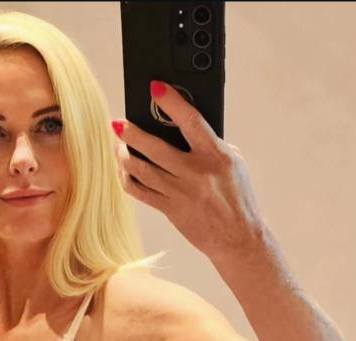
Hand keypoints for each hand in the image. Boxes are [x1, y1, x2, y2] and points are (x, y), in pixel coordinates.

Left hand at [112, 80, 265, 261]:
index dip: (171, 102)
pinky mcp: (170, 210)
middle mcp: (195, 174)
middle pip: (155, 148)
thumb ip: (210, 145)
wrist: (238, 237)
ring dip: (125, 156)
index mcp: (216, 156)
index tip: (155, 88)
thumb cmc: (237, 196)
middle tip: (118, 123)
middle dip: (132, 133)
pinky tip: (122, 170)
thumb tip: (181, 128)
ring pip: (142, 170)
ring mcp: (180, 193)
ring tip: (117, 146)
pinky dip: (127, 179)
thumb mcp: (233, 163)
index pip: (191, 121)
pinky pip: (141, 193)